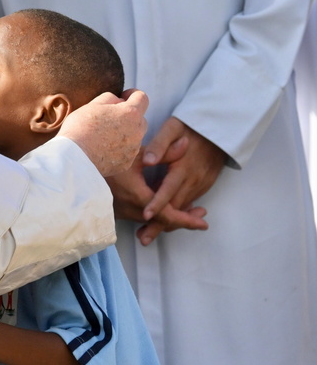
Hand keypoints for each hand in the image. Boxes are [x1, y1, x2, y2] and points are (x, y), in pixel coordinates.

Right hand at [58, 89, 147, 176]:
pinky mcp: (126, 164)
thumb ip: (110, 98)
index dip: (132, 94)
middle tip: (109, 118)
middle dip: (129, 116)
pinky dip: (118, 150)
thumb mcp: (93, 105)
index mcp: (131, 114)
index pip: (142, 97)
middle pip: (140, 119)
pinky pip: (126, 152)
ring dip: (124, 133)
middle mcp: (137, 132)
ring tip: (103, 136)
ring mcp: (133, 150)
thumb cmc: (80, 128)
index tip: (123, 96)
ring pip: (134, 137)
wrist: (73, 159)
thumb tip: (119, 101)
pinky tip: (101, 150)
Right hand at [107, 148, 207, 245]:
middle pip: (161, 221)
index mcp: (136, 195)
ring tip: (187, 208)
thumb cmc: (101, 154)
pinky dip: (154, 213)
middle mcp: (128, 208)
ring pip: (149, 219)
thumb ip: (163, 151)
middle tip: (200, 214)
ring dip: (168, 215)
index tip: (204, 224)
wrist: (72, 163)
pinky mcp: (112, 209)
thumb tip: (186, 144)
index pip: (166, 215)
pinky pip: (138, 215)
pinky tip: (160, 204)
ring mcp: (118, 211)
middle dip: (183, 218)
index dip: (187, 220)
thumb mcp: (133, 150)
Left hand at [135, 117, 225, 244]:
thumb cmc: (191, 125)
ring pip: (182, 208)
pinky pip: (189, 203)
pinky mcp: (204, 184)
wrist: (221, 127)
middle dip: (159, 224)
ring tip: (148, 236)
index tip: (145, 216)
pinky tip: (165, 223)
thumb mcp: (174, 127)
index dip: (157, 203)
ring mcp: (200, 184)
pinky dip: (178, 214)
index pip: (168, 189)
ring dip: (167, 223)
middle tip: (142, 239)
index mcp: (183, 167)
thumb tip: (147, 160)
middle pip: (175, 207)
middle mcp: (193, 180)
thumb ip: (160, 144)